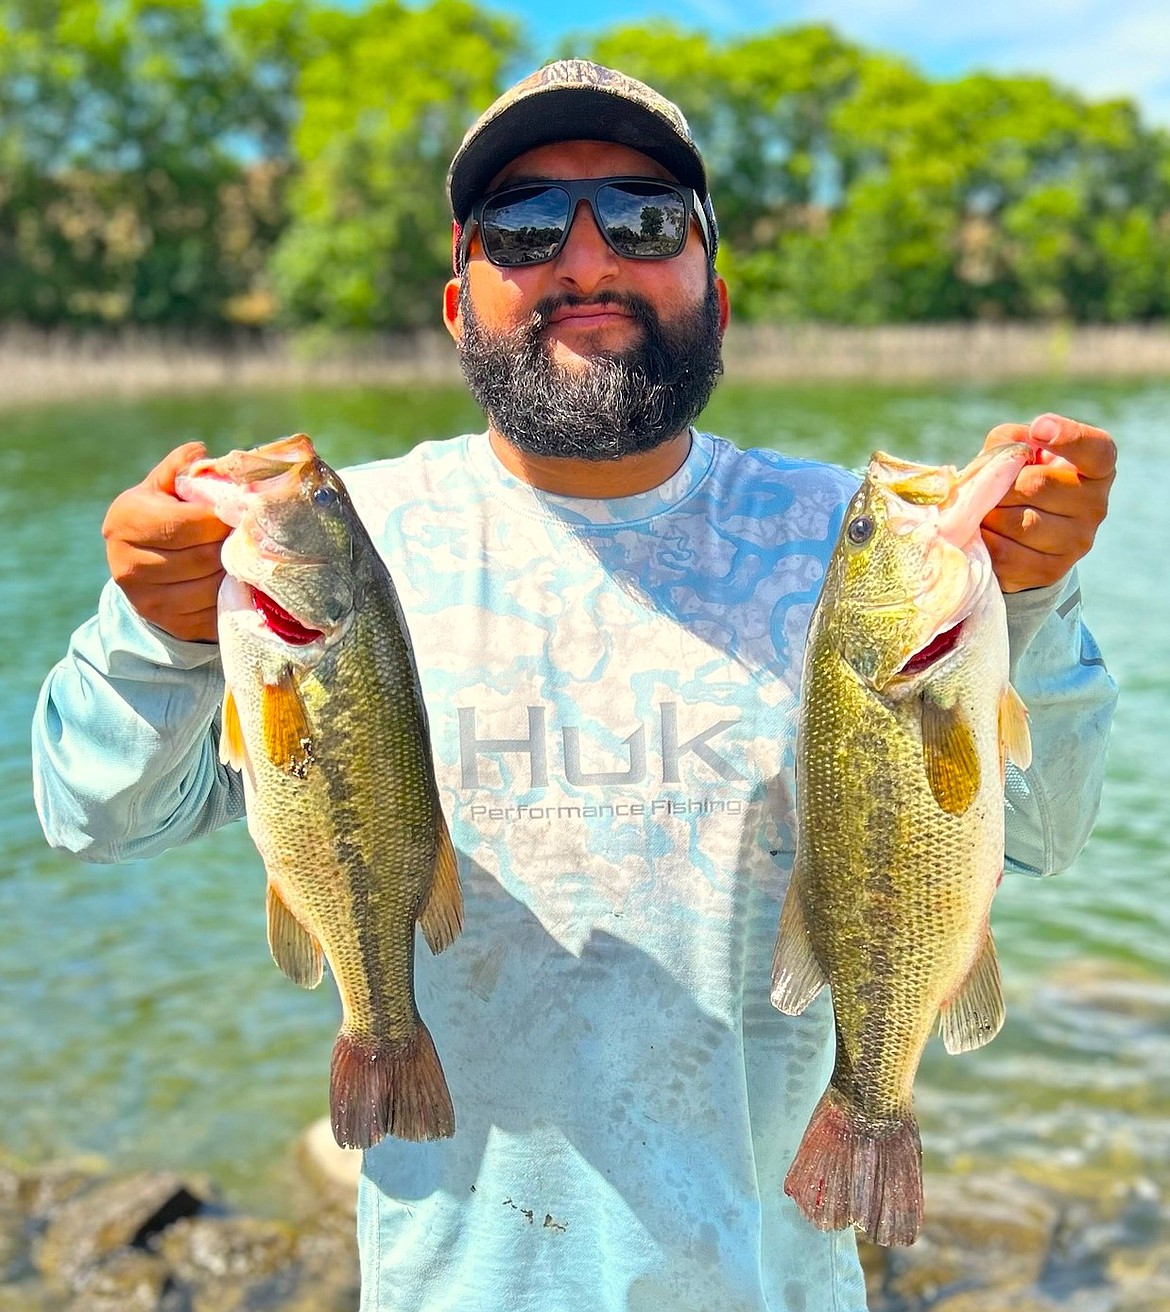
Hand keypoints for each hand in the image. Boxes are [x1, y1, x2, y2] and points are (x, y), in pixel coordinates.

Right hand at [102, 442, 230, 641]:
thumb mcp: (163, 489)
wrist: (144, 571)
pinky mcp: (172, 624)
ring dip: (235, 571)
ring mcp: (148, 600)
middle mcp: (127, 564)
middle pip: (202, 557)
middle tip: (252, 535)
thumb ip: (181, 469)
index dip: (220, 518)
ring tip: (244, 556)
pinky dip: (234, 595)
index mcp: (125, 521)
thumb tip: (200, 452)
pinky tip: (239, 580)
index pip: (184, 523)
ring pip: (211, 586)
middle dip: (232, 545)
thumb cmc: (161, 517)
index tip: (242, 512)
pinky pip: (215, 611)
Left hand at [980, 413, 1115, 592]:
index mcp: (1097, 469)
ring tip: (986, 510)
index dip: (1069, 437)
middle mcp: (1096, 505)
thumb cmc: (1018, 481)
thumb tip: (1009, 455)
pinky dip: (985, 540)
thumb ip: (1010, 441)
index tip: (1039, 429)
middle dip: (1001, 484)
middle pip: (1036, 485)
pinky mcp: (1051, 571)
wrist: (1019, 538)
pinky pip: (1005, 553)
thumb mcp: (1017, 452)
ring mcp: (1078, 541)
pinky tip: (984, 533)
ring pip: (1018, 522)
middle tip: (990, 487)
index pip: (1096, 450)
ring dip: (989, 514)